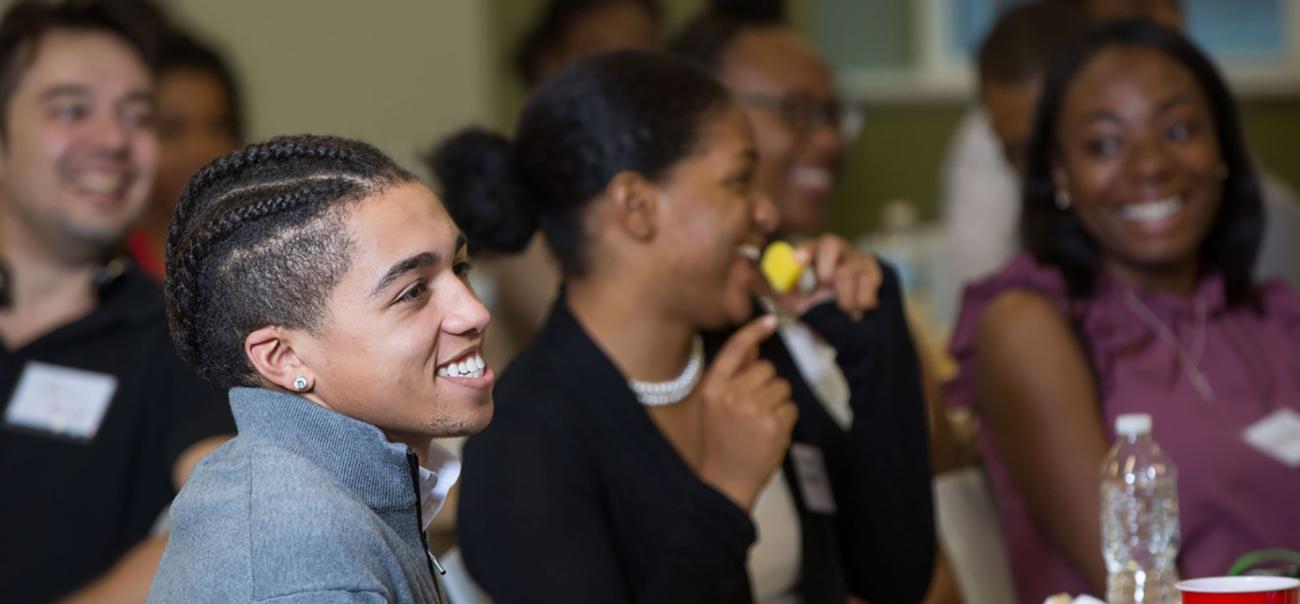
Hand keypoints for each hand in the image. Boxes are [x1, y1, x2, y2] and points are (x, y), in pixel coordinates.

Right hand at [695, 315, 797, 509]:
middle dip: (767, 385)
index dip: (753, 331)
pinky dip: (785, 420)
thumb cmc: (720, 442)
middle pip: (766, 369)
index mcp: (712, 388)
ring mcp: (753, 409)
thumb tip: (754, 343)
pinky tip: (770, 434)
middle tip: (755, 409)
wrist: (724, 483)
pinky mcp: (774, 424)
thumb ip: (733, 374)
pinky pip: (791, 407)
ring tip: (761, 424)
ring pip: (782, 387)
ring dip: (777, 403)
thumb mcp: (714, 406)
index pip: (735, 350)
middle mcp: (731, 395)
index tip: (770, 321)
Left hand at [771, 235, 880, 319]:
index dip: (803, 251)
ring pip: (848, 269)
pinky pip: (869, 282)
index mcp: (811, 254)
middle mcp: (835, 250)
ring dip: (844, 298)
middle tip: (826, 288)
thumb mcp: (790, 302)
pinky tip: (860, 308)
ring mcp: (857, 258)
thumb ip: (769, 288)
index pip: (806, 244)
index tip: (799, 259)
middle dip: (826, 270)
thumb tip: (745, 272)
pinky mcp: (875, 270)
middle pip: (831, 243)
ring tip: (845, 309)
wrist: (852, 327)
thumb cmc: (818, 309)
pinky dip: (862, 301)